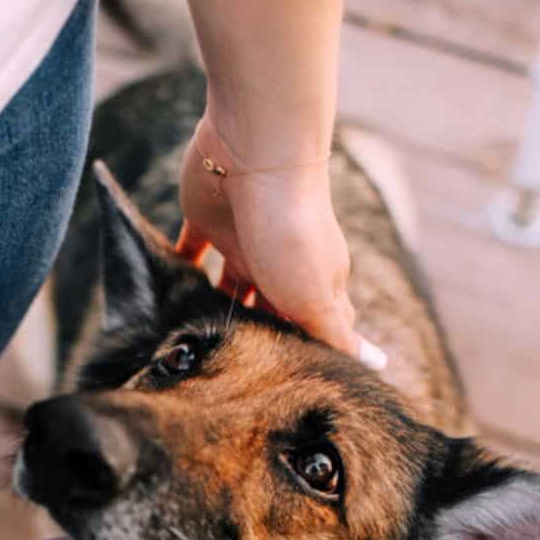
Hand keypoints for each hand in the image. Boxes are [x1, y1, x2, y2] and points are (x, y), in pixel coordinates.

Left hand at [177, 114, 385, 369]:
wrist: (256, 154)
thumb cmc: (292, 232)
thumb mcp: (318, 298)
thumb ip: (336, 333)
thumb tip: (374, 364)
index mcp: (313, 280)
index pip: (316, 323)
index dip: (305, 351)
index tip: (286, 385)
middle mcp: (280, 263)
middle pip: (269, 308)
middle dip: (255, 336)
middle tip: (231, 374)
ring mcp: (244, 240)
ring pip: (230, 285)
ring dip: (216, 309)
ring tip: (196, 345)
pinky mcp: (208, 220)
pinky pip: (191, 250)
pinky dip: (180, 269)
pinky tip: (165, 295)